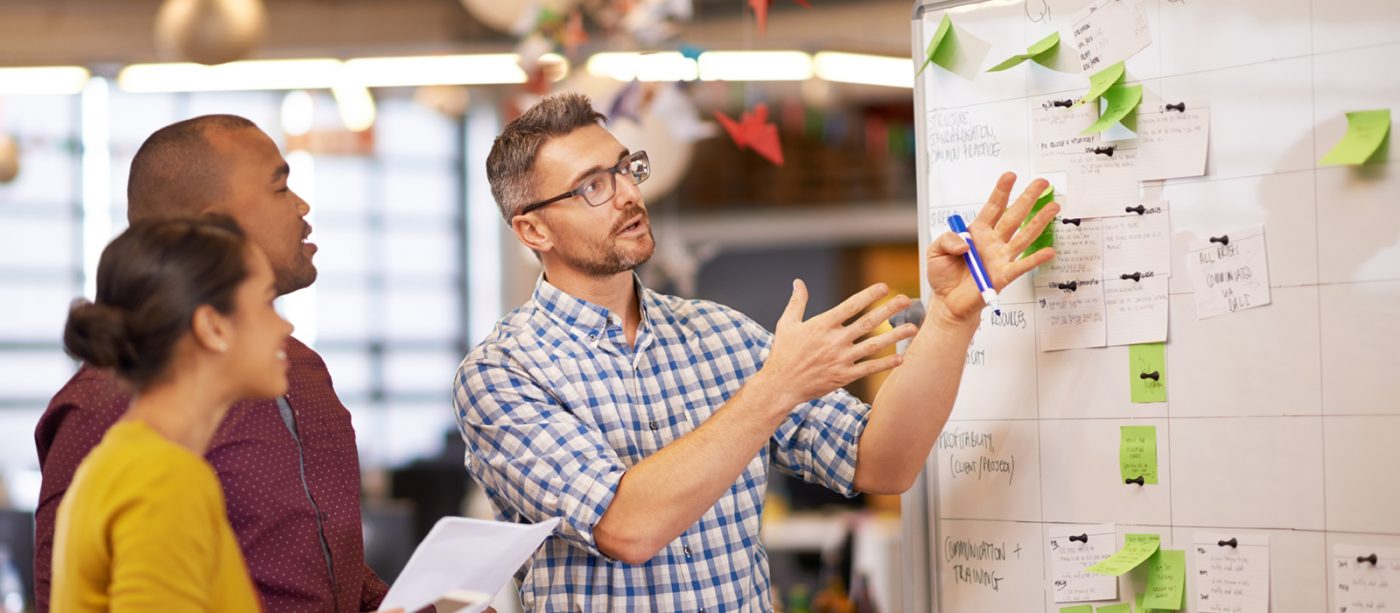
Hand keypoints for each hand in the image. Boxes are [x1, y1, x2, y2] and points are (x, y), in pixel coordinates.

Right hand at [759, 281, 918, 407]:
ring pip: (873, 346)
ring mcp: (841, 359)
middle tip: (906, 300)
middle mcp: (835, 341)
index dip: (869, 295)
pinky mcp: (844, 376)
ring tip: (912, 328)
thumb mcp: (786, 324)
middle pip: (867, 322)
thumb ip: (797, 302)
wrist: (781, 385)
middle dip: (888, 310)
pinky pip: (868, 369)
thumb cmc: (783, 353)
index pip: (850, 306)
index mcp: (822, 325)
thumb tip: (798, 282)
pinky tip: (900, 358)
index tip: (885, 287)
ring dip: (894, 336)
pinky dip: (885, 364)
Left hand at [926, 172, 1059, 323]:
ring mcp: (1000, 257)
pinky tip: (1049, 251)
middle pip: (1014, 216)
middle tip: (1041, 182)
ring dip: (1039, 221)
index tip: (1010, 176)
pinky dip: (1035, 259)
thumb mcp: (935, 251)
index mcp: (977, 232)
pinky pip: (1022, 266)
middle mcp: (992, 242)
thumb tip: (966, 242)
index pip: (992, 207)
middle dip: (1027, 198)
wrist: (947, 302)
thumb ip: (947, 240)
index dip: (1001, 191)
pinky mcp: (1003, 276)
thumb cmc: (943, 276)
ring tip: (1053, 207)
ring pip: (1023, 236)